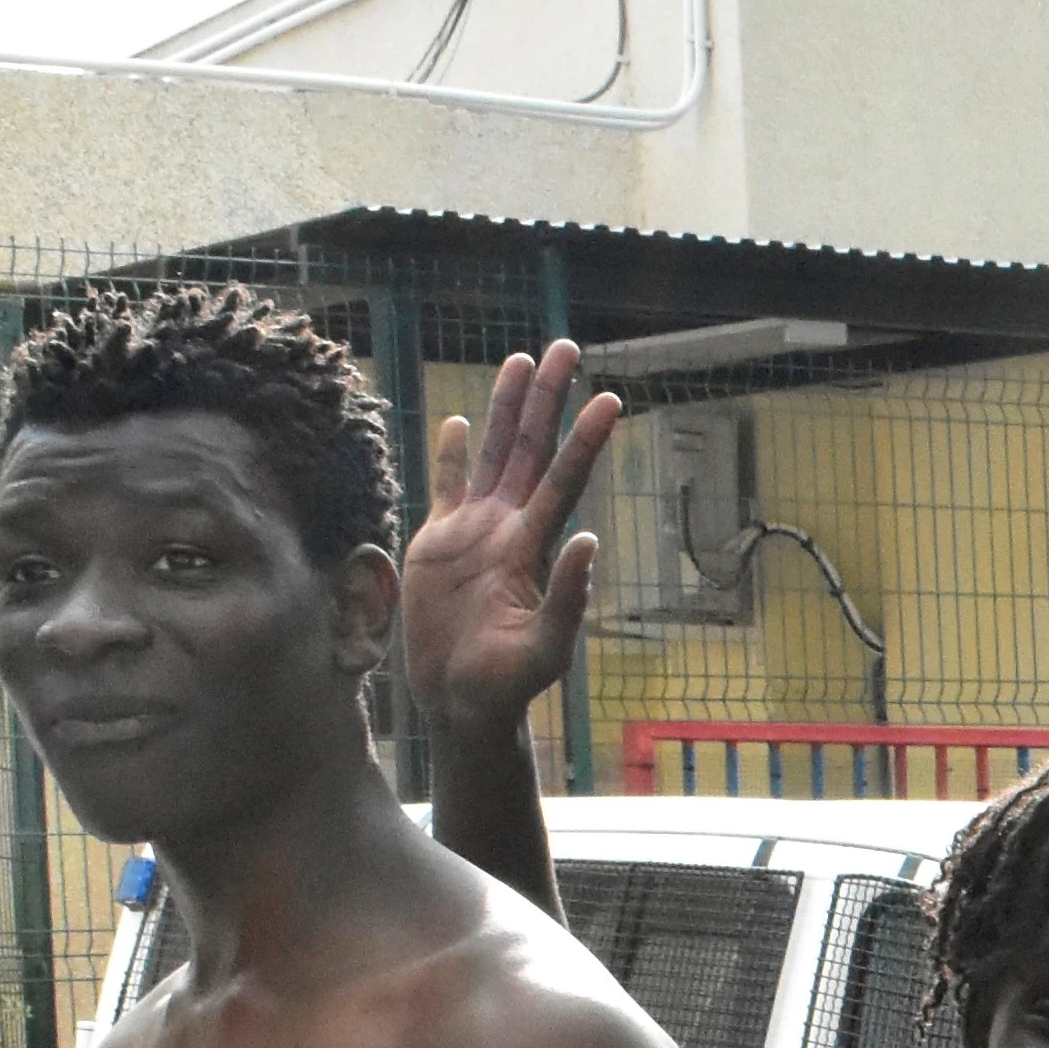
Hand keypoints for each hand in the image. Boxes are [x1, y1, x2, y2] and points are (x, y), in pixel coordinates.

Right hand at [402, 342, 619, 736]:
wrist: (458, 701)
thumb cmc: (506, 685)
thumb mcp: (544, 649)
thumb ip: (567, 599)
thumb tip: (587, 542)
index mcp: (532, 547)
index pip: (563, 479)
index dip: (586, 440)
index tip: (610, 399)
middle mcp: (508, 528)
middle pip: (531, 448)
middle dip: (548, 399)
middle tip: (565, 346)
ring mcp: (474, 531)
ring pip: (494, 453)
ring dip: (507, 408)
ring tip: (521, 361)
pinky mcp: (438, 543)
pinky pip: (447, 486)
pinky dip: (453, 454)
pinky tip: (460, 421)